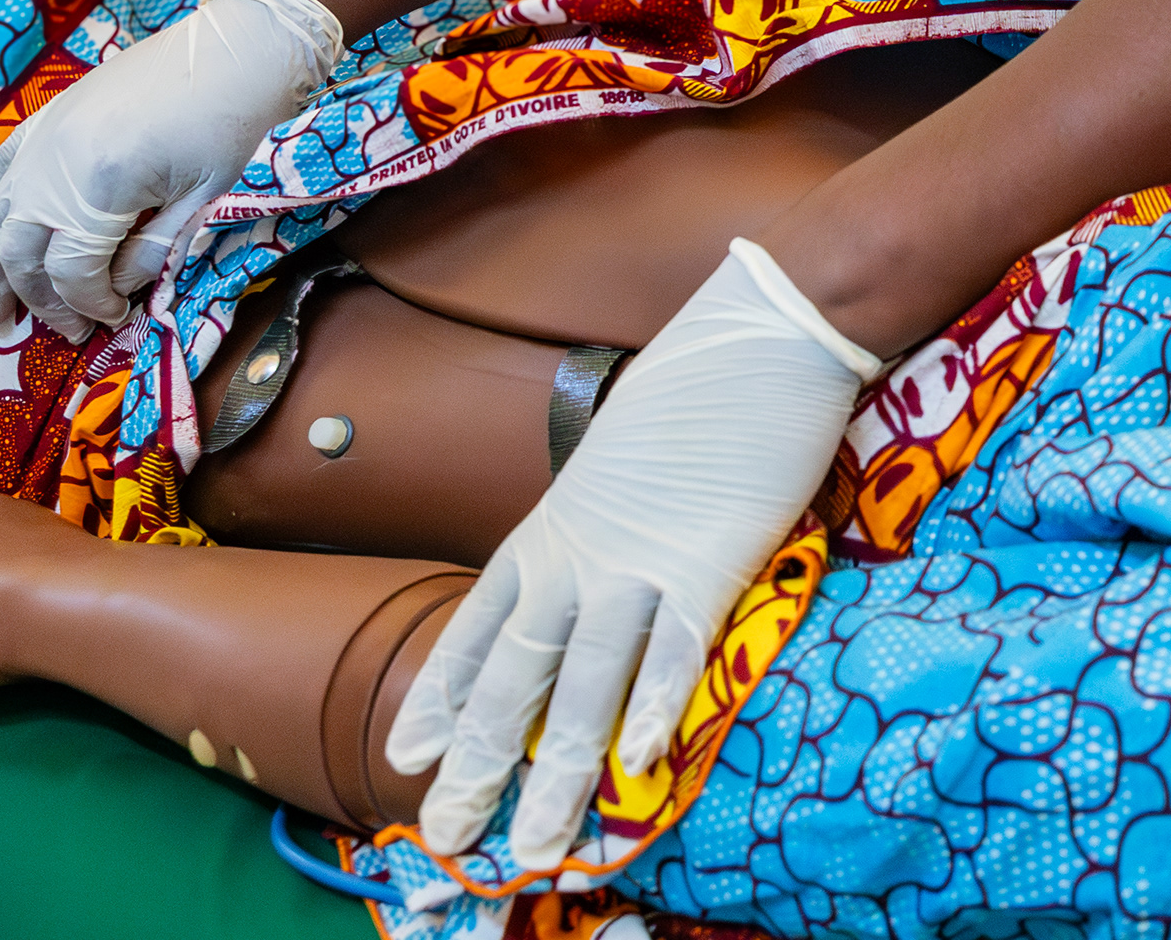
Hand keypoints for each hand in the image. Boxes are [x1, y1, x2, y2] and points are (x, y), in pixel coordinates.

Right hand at [0, 0, 343, 343]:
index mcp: (100, 187)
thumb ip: (151, 252)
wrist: (231, 50)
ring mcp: (44, 137)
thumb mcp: (203, 200)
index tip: (113, 319)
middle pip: (24, 252)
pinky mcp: (47, 118)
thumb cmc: (229, 124)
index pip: (72, 269)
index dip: (89, 303)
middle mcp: (56, 163)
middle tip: (64, 333)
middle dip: (39, 300)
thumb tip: (113, 290)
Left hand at [385, 239, 875, 869]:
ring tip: (538, 840)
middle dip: (477, 762)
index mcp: (552, 526)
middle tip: (446, 833)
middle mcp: (579, 551)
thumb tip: (587, 564)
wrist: (764, 332)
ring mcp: (641, 558)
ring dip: (558, 771)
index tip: (406, 751)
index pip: (478, 625)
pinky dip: (654, 709)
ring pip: (585, 681)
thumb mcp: (617, 458)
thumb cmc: (700, 388)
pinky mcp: (711, 560)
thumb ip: (594, 522)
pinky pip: (676, 649)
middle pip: (516, 673)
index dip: (442, 694)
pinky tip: (636, 767)